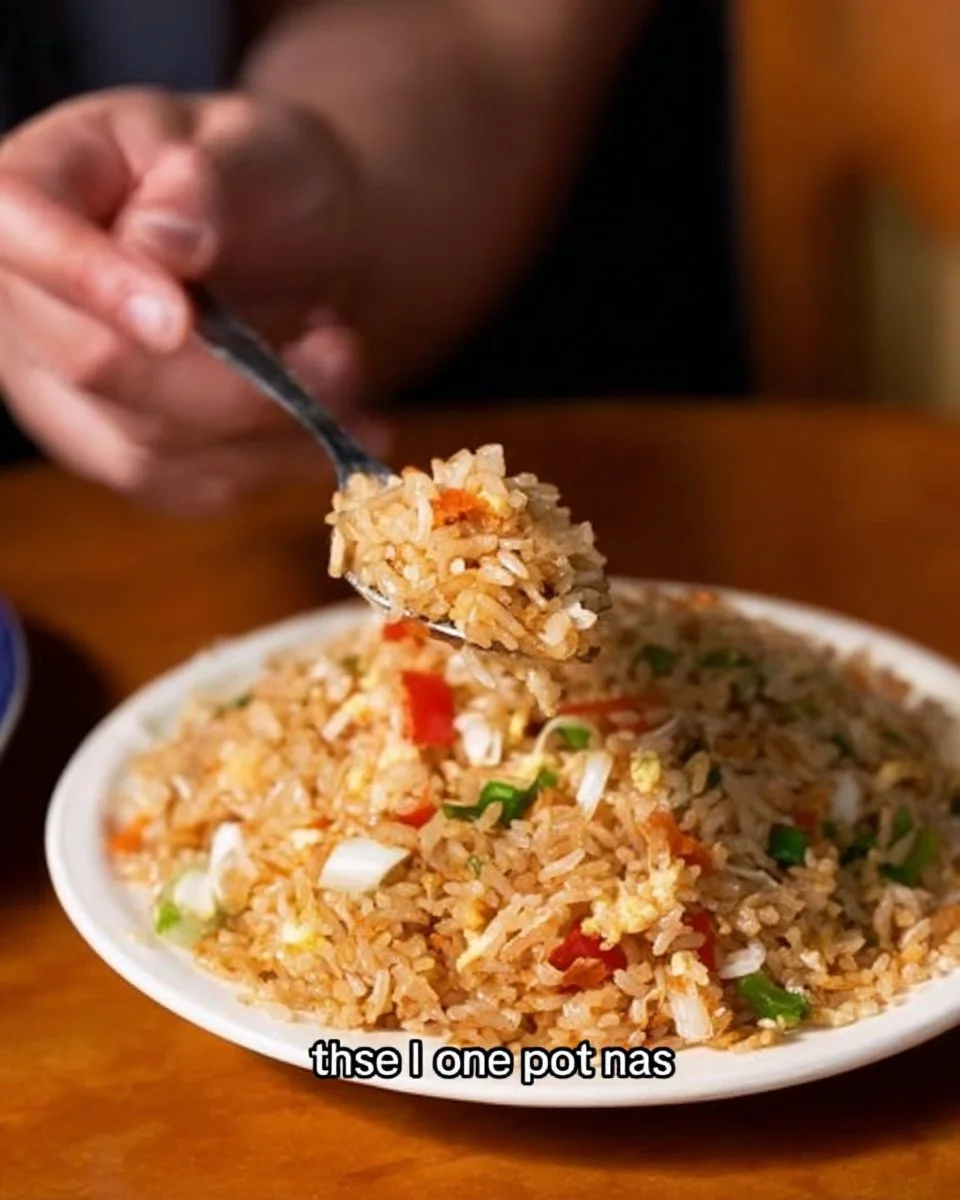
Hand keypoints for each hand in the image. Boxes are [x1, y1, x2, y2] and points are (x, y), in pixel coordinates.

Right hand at [0, 88, 387, 512]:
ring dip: (273, 424)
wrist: (298, 248)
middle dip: (229, 373)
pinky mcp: (128, 459)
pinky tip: (347, 421)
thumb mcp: (254, 148)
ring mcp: (66, 394)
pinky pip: (196, 486)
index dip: (90, 282)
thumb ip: (210, 184)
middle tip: (339, 350)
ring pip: (151, 447)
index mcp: (34, 187)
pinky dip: (284, 462)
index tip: (180, 320)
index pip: (19, 233)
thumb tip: (164, 241)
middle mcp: (27, 304)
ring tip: (350, 369)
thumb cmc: (263, 179)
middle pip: (93, 363)